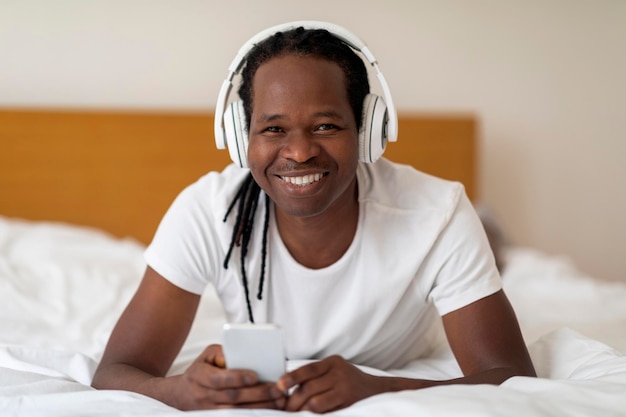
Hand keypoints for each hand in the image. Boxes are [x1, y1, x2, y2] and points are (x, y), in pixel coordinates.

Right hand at [170, 344, 285, 410]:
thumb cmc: (200, 370)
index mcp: (199, 376)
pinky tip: (268, 410)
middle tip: (277, 389)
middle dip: (257, 393)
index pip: (219, 379)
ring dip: (260, 406)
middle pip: (232, 397)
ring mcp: (208, 410)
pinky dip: (253, 414)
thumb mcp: (207, 355)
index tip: (255, 375)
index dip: (237, 378)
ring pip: (236, 411)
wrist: (181, 394)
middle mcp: (203, 395)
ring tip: (279, 400)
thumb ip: (224, 352)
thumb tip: (242, 354)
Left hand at [277, 355, 383, 412]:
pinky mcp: (348, 404)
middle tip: (284, 408)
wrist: (376, 390)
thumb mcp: (334, 370)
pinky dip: (314, 415)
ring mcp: (345, 389)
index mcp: (333, 362)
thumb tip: (287, 386)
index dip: (292, 377)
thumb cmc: (349, 380)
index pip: (308, 369)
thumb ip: (316, 375)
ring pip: (315, 402)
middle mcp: (340, 373)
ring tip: (295, 414)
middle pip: (309, 388)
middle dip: (293, 400)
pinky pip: (325, 412)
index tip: (279, 385)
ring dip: (301, 410)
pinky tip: (309, 416)